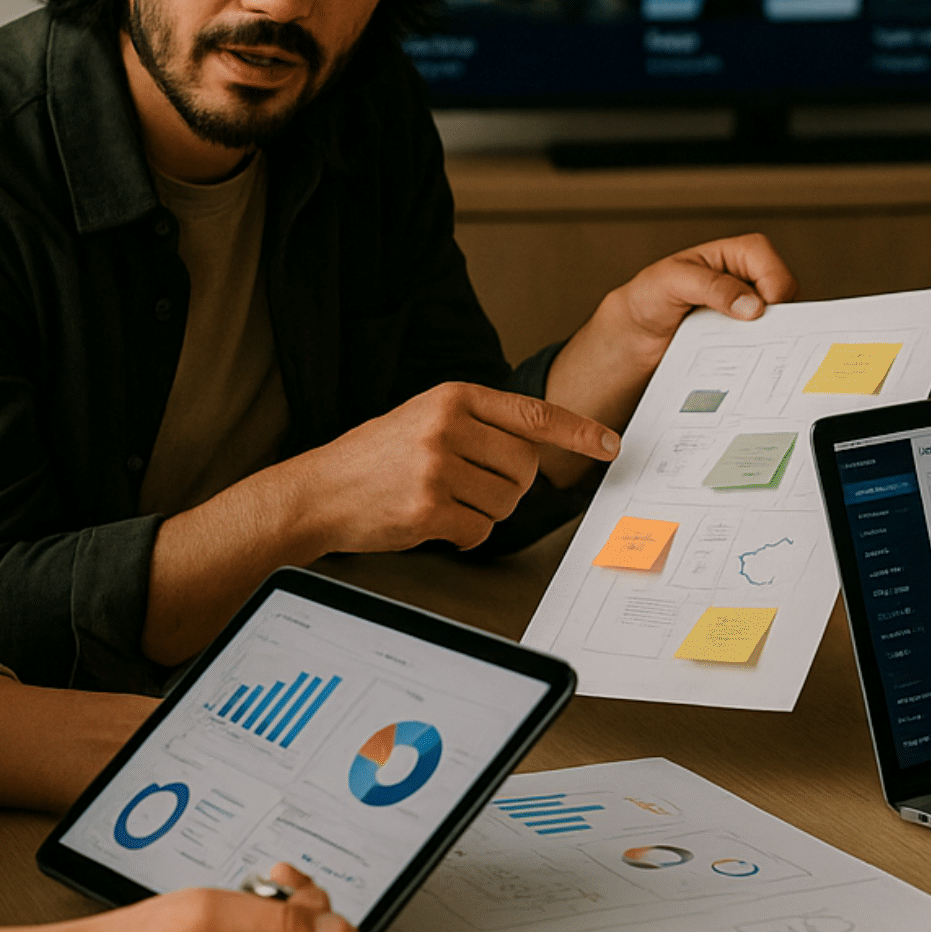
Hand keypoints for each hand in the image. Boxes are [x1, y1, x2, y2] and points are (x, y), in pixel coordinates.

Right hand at [291, 380, 619, 552]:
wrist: (319, 491)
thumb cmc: (376, 456)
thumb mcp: (426, 417)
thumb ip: (479, 424)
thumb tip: (538, 449)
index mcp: (453, 397)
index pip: (533, 415)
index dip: (579, 432)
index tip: (611, 445)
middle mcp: (447, 427)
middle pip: (526, 468)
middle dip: (510, 486)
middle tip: (470, 486)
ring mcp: (437, 469)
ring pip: (506, 503)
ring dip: (483, 512)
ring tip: (442, 500)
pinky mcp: (427, 509)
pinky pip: (479, 532)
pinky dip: (463, 535)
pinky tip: (430, 521)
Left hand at [542, 235, 799, 455]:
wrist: (634, 337)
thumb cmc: (649, 297)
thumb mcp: (671, 281)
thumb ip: (711, 285)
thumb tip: (752, 306)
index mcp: (736, 256)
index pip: (770, 265)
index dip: (772, 285)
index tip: (760, 310)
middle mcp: (748, 284)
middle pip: (785, 298)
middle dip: (776, 318)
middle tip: (756, 336)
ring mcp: (749, 314)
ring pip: (780, 326)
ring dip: (768, 341)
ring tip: (742, 350)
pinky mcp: (745, 342)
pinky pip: (766, 349)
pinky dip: (759, 357)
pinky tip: (742, 363)